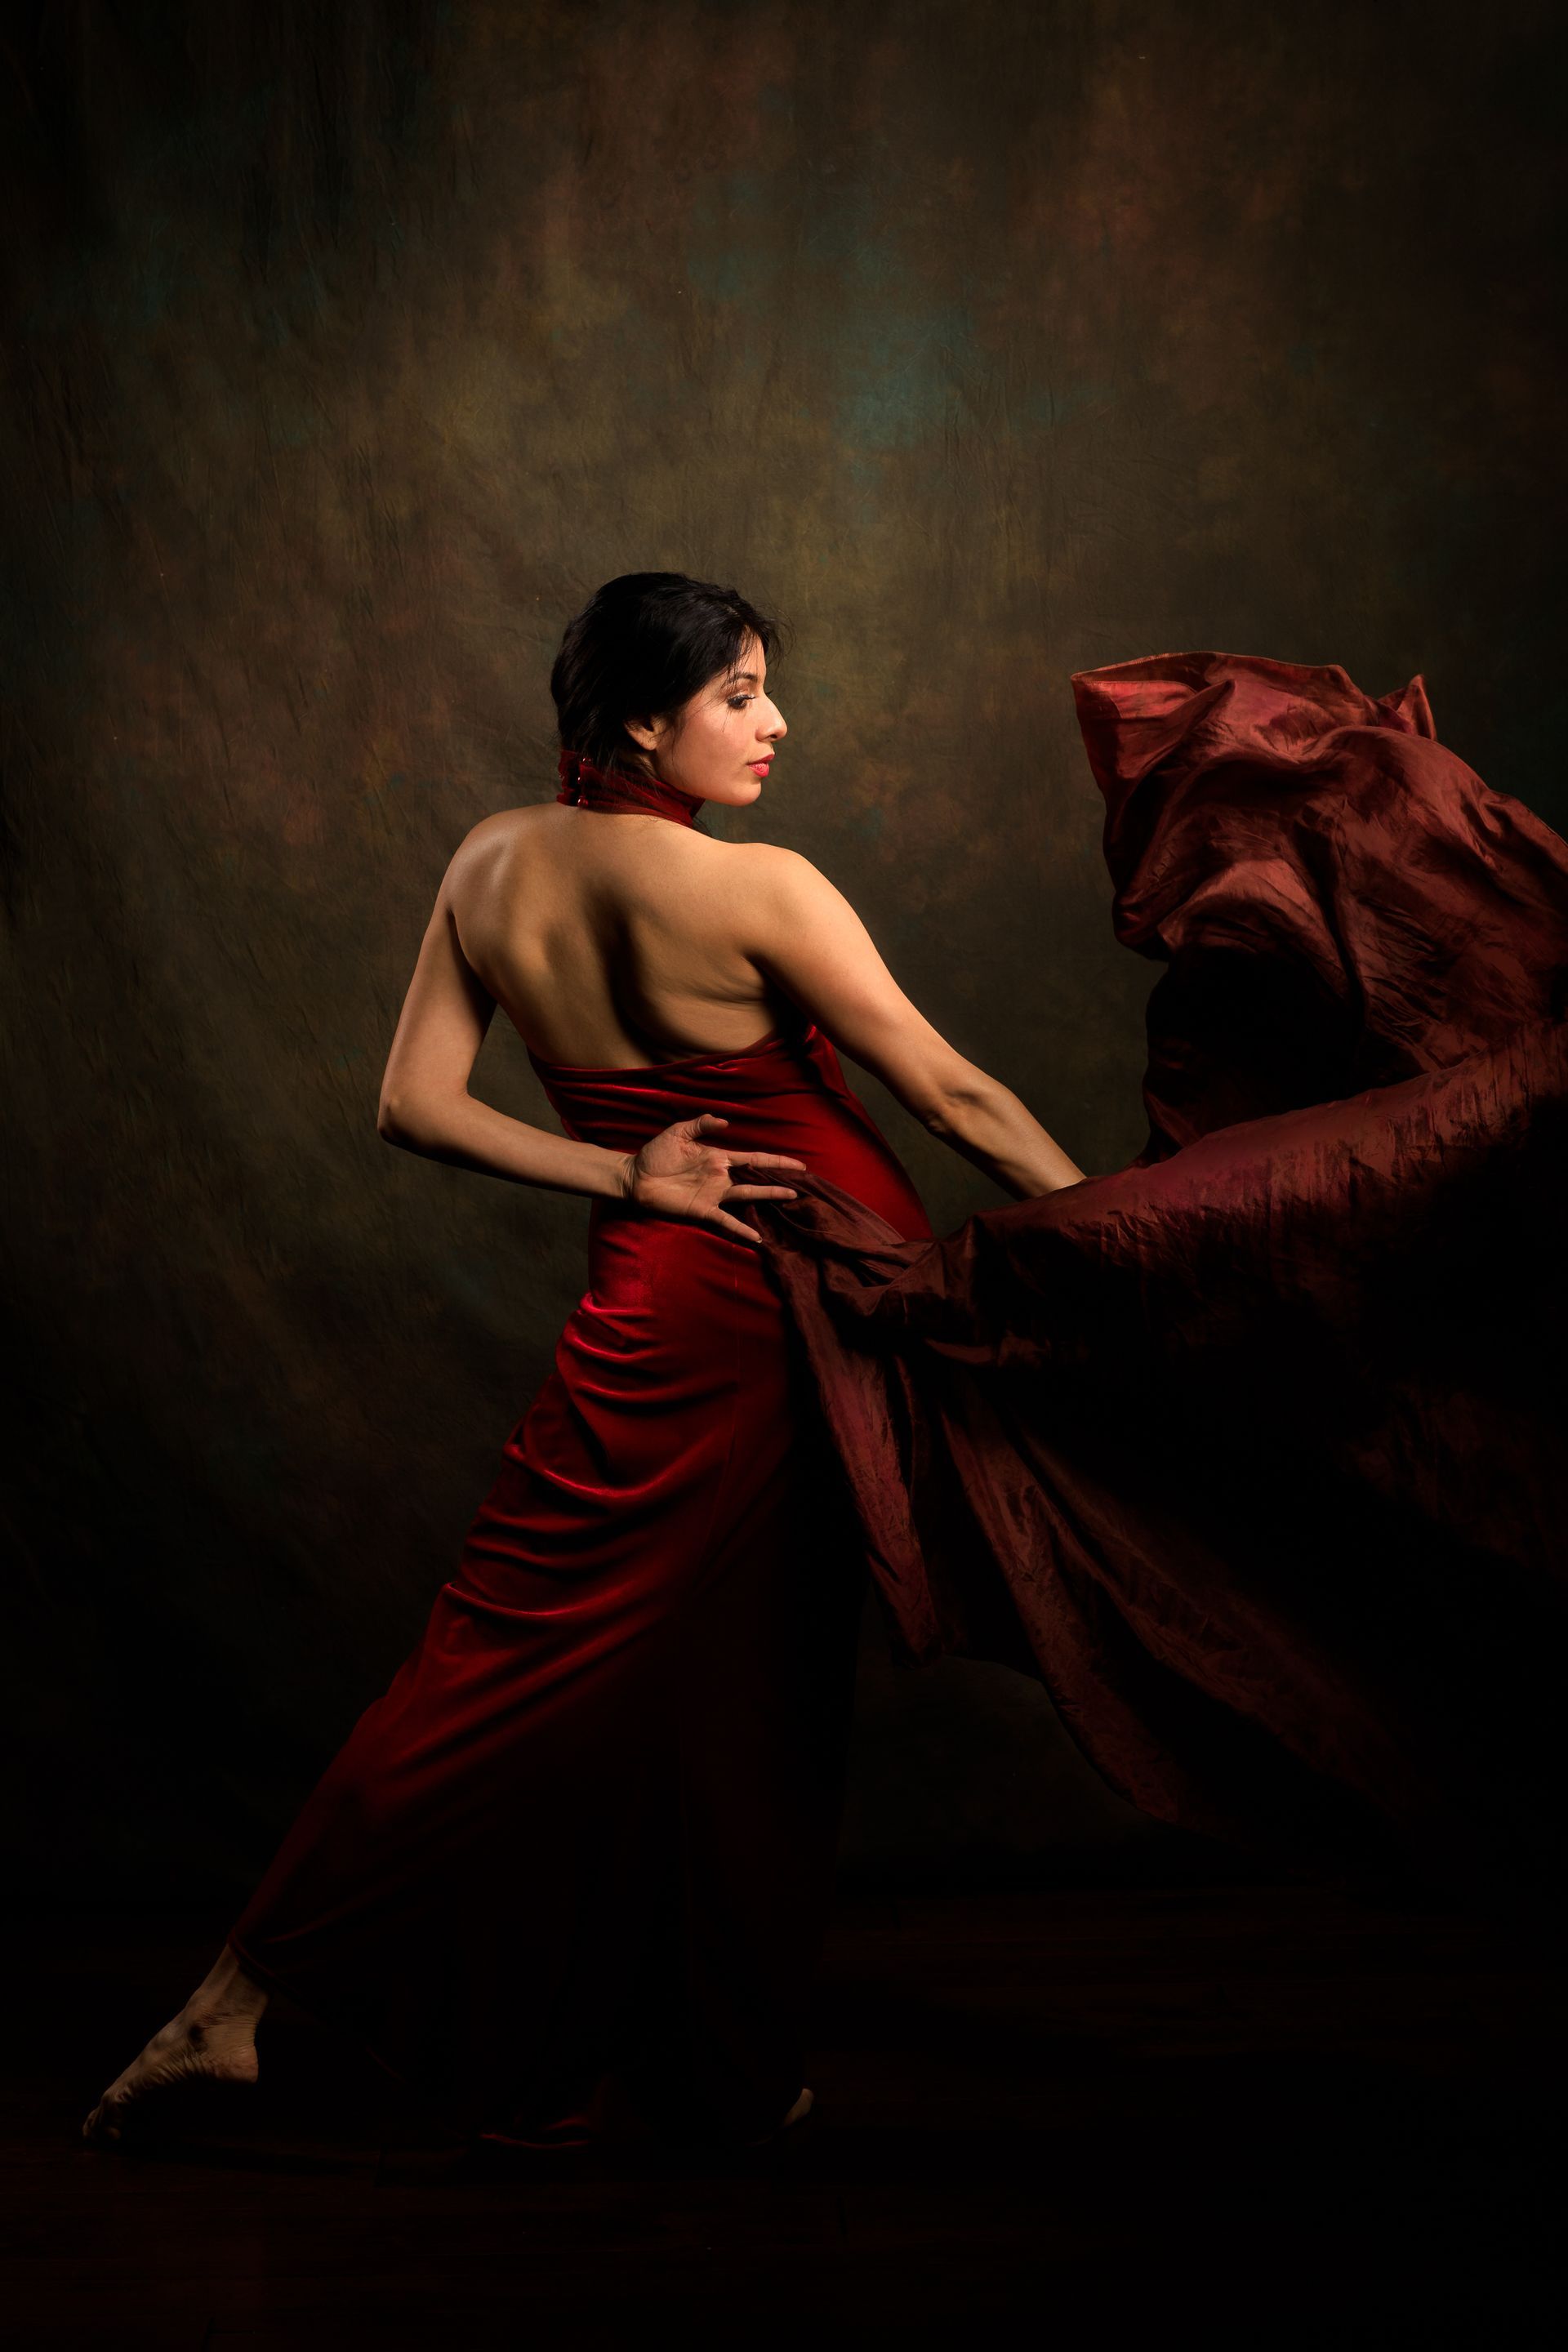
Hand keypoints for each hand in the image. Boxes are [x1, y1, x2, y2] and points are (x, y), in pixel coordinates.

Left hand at [619, 1113, 806, 1246]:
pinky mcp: (703, 1211)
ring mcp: (714, 1195)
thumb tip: (726, 1122)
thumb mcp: (678, 1132)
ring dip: (769, 1196)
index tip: (798, 1164)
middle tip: (805, 1182)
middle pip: (757, 1177)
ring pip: (748, 1196)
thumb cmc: (655, 1154)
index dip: (775, 1159)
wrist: (635, 1177)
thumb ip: (702, 1124)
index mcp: (719, 1158)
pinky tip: (757, 1238)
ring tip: (792, 1197)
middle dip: (780, 1178)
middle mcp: (722, 1177)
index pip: (754, 1158)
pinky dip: (742, 1230)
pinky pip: (726, 1221)